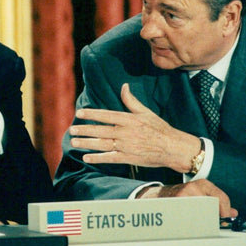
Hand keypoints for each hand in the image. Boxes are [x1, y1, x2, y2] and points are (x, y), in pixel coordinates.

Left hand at [69, 83, 199, 172]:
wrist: (173, 148)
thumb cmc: (160, 128)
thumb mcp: (146, 112)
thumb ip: (131, 101)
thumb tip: (124, 86)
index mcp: (129, 120)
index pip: (107, 115)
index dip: (92, 114)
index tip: (79, 113)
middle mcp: (126, 133)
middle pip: (101, 130)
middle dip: (85, 130)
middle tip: (71, 130)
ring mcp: (127, 146)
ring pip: (103, 144)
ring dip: (87, 143)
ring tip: (74, 142)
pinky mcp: (129, 158)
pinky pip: (110, 158)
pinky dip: (98, 158)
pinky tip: (86, 157)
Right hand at [137, 180, 237, 217]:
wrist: (160, 195)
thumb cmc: (183, 196)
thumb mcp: (202, 194)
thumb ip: (218, 202)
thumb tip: (233, 212)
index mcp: (203, 184)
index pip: (221, 198)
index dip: (226, 211)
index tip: (227, 220)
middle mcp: (193, 187)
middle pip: (212, 208)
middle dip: (215, 218)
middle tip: (214, 225)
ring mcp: (183, 196)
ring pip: (201, 214)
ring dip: (203, 222)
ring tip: (200, 224)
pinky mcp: (175, 204)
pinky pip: (189, 218)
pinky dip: (192, 224)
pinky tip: (190, 224)